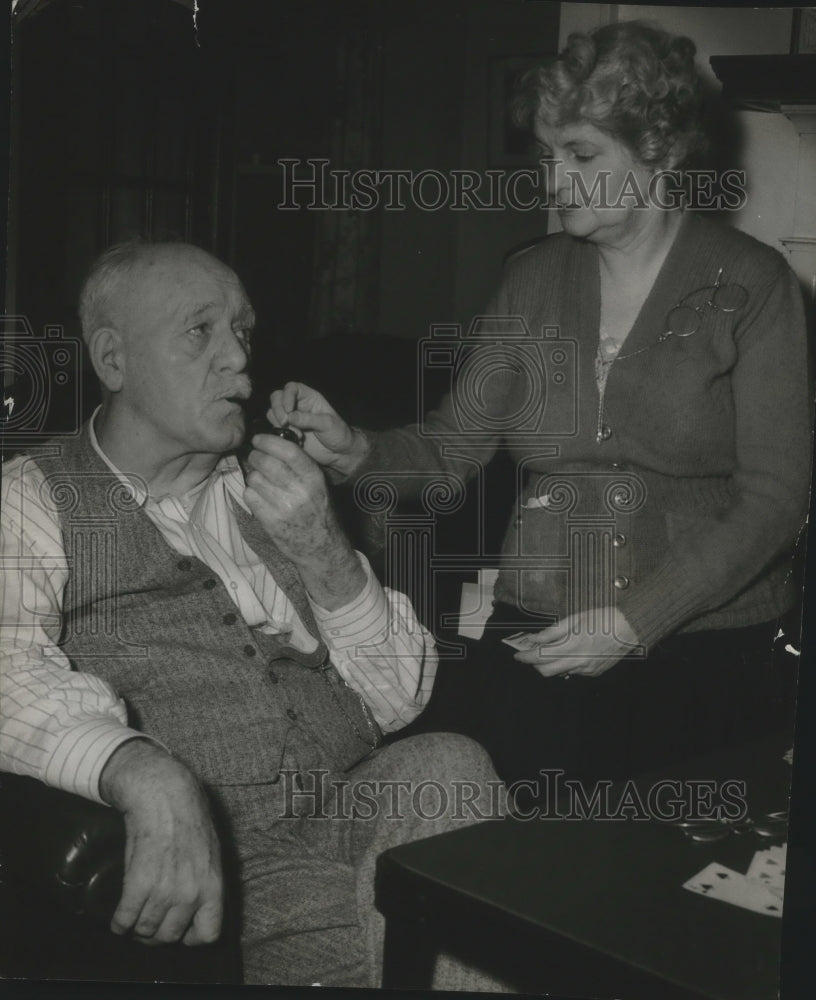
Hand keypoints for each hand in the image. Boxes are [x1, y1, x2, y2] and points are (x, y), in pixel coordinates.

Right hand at [99, 739, 222, 945]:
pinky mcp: (138, 882)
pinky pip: (124, 919)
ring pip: (145, 930)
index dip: (190, 936)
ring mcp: (164, 890)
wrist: (164, 792)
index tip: (179, 928)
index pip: (207, 935)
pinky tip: (118, 919)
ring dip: (136, 929)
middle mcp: (191, 893)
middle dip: (157, 934)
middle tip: (149, 923)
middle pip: (170, 936)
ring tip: (133, 919)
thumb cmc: (188, 817)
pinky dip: (118, 924)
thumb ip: (205, 882)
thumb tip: (198, 908)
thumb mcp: (210, 852)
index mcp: (213, 885)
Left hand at [243, 433, 364, 608]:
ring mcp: (285, 508)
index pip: (288, 451)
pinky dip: (251, 493)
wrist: (321, 548)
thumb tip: (271, 444)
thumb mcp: (318, 485)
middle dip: (256, 456)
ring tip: (261, 481)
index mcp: (314, 478)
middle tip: (255, 458)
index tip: (258, 439)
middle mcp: (301, 491)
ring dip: (253, 476)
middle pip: (267, 462)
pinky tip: (259, 496)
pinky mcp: (272, 522)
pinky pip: (250, 496)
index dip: (269, 441)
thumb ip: (300, 465)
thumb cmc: (317, 511)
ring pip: (255, 478)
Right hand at [268, 382, 369, 478]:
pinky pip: (275, 428)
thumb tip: (290, 416)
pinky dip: (280, 434)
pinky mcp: (287, 432)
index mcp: (309, 398)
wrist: (339, 453)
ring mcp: (291, 419)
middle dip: (278, 410)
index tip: (289, 410)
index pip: (292, 388)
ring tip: (297, 435)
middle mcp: (298, 406)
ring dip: (280, 424)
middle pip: (277, 398)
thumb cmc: (338, 434)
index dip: (287, 396)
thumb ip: (309, 419)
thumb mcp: (328, 424)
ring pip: (273, 413)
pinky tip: (294, 440)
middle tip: (286, 423)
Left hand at [512, 609, 640, 677]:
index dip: (526, 657)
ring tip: (551, 651)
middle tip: (530, 655)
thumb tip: (534, 638)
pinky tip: (570, 654)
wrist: (629, 629)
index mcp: (571, 646)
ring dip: (551, 664)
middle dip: (535, 665)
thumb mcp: (574, 619)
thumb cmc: (602, 619)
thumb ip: (552, 632)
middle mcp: (578, 661)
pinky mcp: (594, 672)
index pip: (540, 656)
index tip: (518, 655)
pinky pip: (574, 672)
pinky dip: (567, 665)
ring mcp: (586, 669)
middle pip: (546, 671)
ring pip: (560, 673)